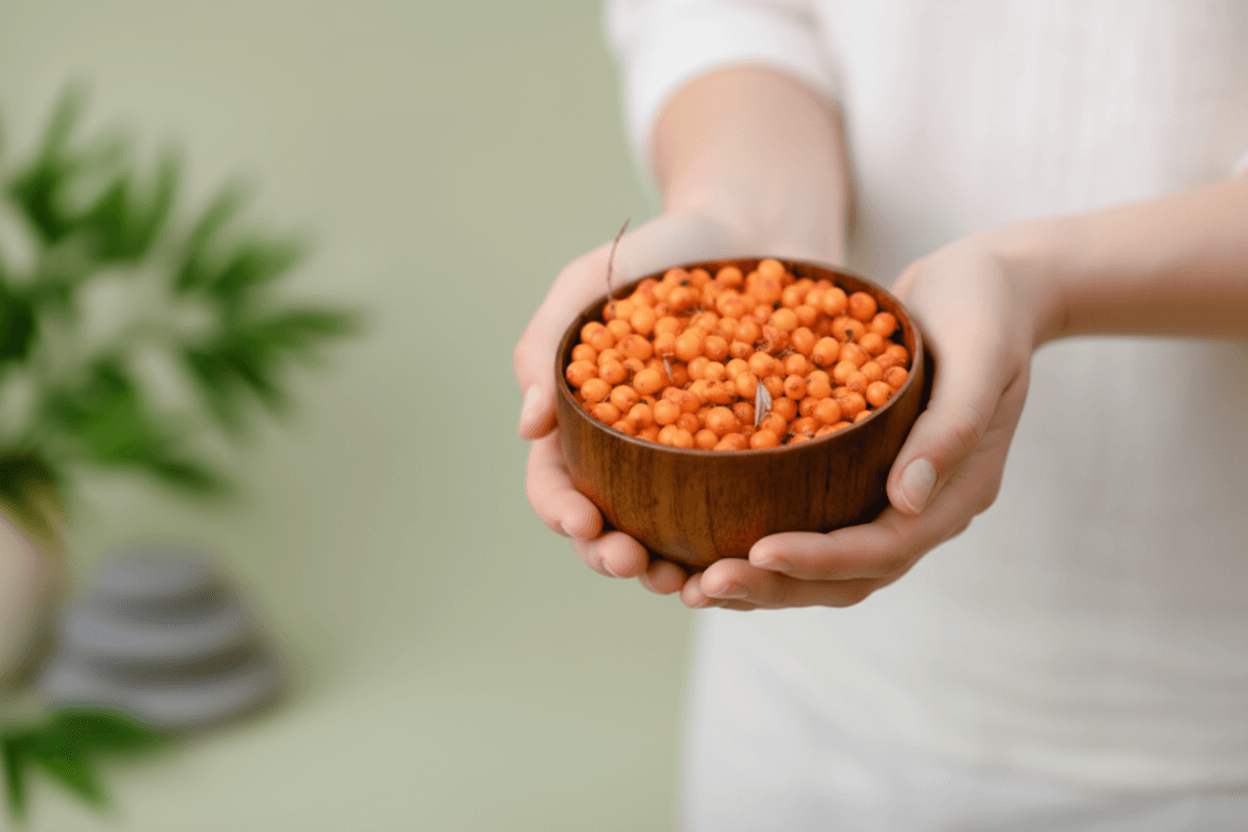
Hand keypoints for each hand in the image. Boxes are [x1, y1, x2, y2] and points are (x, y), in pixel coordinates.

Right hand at [516, 210, 774, 592]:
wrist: (754, 229)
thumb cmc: (658, 253)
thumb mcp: (589, 285)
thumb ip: (547, 347)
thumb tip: (527, 426)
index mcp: (583, 424)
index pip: (555, 483)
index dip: (561, 510)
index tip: (583, 520)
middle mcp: (634, 456)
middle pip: (610, 525)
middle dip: (612, 554)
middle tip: (635, 563)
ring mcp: (696, 463)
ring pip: (674, 535)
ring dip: (675, 568)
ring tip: (692, 583)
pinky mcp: (756, 461)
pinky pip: (746, 509)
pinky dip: (744, 542)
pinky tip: (757, 557)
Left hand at [683, 233, 1053, 609]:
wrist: (984, 285)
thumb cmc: (986, 308)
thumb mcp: (980, 355)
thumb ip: (952, 428)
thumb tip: (907, 501)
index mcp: (956, 493)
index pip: (884, 549)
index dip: (821, 559)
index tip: (758, 552)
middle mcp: (920, 508)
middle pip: (844, 576)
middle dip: (773, 586)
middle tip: (701, 588)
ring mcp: (890, 496)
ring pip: (822, 561)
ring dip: (758, 578)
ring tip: (689, 584)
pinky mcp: (859, 474)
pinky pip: (808, 517)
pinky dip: (759, 531)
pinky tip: (704, 533)